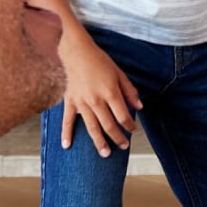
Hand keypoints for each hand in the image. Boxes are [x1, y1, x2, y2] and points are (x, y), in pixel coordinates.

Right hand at [59, 35, 141, 153]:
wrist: (77, 52)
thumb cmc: (100, 62)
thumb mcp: (120, 74)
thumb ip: (130, 91)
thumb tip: (139, 107)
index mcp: (110, 93)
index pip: (123, 116)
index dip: (130, 126)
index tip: (133, 130)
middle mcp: (96, 100)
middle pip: (109, 125)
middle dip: (118, 138)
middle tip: (123, 147)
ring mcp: (82, 102)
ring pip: (91, 127)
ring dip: (99, 142)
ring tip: (105, 154)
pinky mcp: (70, 101)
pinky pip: (68, 120)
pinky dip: (66, 133)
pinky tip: (67, 145)